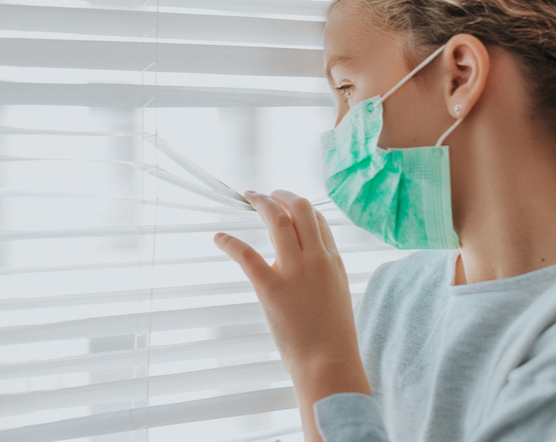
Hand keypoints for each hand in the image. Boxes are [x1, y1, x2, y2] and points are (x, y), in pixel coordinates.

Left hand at [213, 189, 361, 379]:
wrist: (329, 363)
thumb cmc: (333, 337)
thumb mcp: (337, 294)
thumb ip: (323, 272)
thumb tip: (305, 260)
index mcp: (333, 261)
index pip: (318, 219)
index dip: (300, 206)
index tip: (287, 203)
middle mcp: (316, 259)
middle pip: (300, 210)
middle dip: (282, 196)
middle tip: (268, 194)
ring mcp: (294, 271)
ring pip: (277, 222)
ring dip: (261, 204)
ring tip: (250, 197)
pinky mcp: (270, 287)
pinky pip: (246, 255)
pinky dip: (230, 242)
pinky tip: (218, 237)